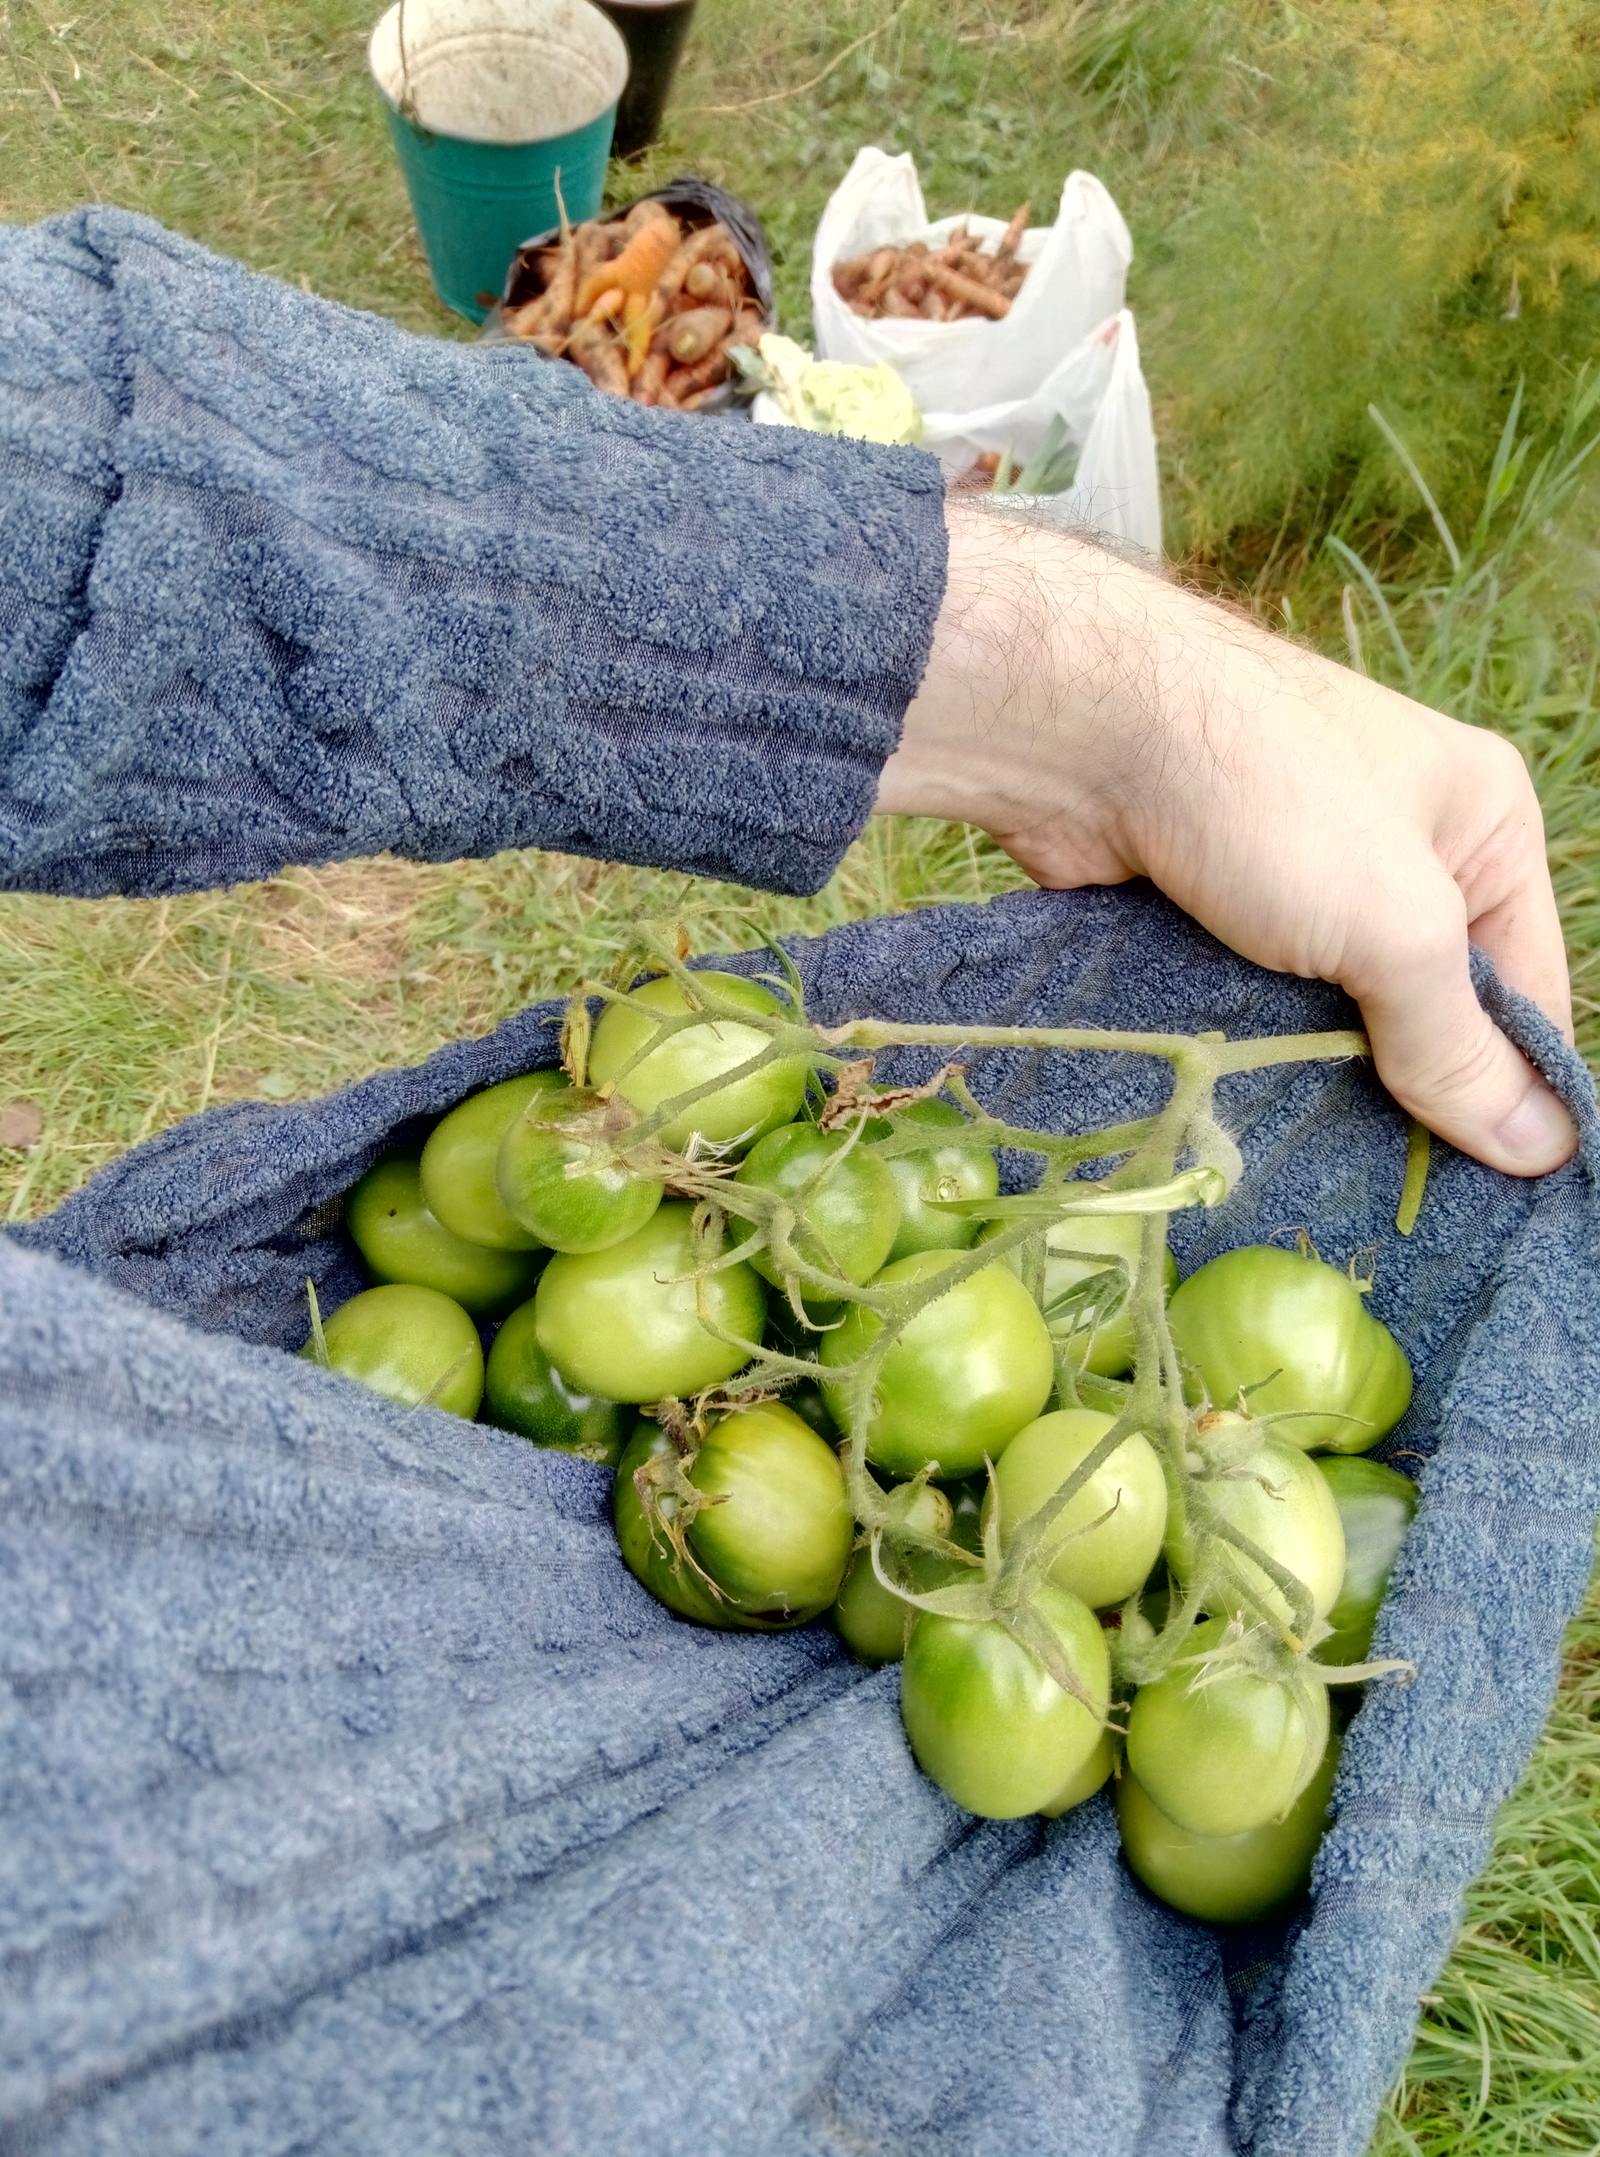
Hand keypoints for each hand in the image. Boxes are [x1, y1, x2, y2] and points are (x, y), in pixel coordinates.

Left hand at [876, 502, 1575, 1176]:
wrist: (1078, 731)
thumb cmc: (1265, 800)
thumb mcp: (1393, 927)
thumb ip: (1457, 1043)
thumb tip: (1543, 1150)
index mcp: (1481, 823)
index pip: (1527, 988)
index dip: (1510, 1092)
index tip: (1485, 1193)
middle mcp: (1397, 847)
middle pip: (1424, 1009)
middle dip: (1404, 1096)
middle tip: (1389, 1200)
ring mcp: (1294, 879)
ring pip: (1328, 1017)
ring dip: (1314, 1085)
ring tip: (1312, 1179)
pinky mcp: (1207, 912)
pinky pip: (1249, 1006)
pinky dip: (1245, 1057)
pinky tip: (1238, 1128)